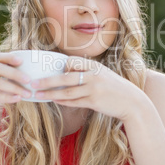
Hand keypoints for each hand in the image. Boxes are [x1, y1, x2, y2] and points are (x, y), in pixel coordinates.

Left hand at [31, 56, 145, 120]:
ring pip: (67, 92)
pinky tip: (53, 101)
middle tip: (33, 83)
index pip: (71, 62)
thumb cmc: (114, 87)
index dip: (59, 66)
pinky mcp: (94, 101)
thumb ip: (86, 72)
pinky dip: (62, 101)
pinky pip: (73, 102)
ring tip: (37, 95)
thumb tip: (66, 72)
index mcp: (94, 66)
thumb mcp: (102, 74)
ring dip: (50, 93)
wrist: (131, 101)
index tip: (47, 70)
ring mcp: (94, 89)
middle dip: (47, 80)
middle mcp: (93, 75)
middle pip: (65, 77)